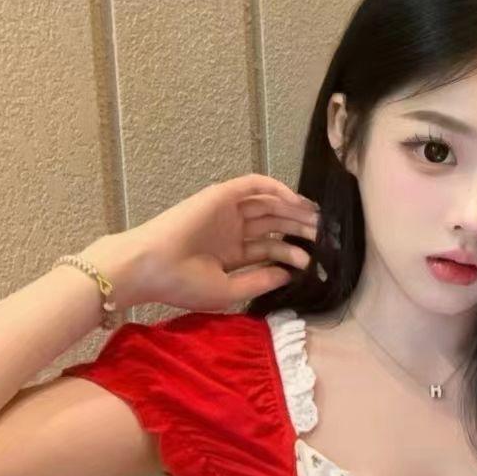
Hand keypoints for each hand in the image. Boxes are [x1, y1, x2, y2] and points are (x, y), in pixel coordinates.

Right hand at [85, 172, 321, 310]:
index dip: (293, 253)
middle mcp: (231, 230)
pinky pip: (253, 185)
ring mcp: (226, 212)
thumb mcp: (228, 290)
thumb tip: (289, 273)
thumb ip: (260, 281)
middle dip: (301, 229)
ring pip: (269, 205)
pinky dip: (276, 188)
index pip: (270, 249)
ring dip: (295, 210)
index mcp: (231, 254)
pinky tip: (296, 201)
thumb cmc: (181, 285)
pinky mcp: (220, 195)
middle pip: (275, 225)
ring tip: (318, 222)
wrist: (150, 268)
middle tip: (326, 237)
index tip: (316, 263)